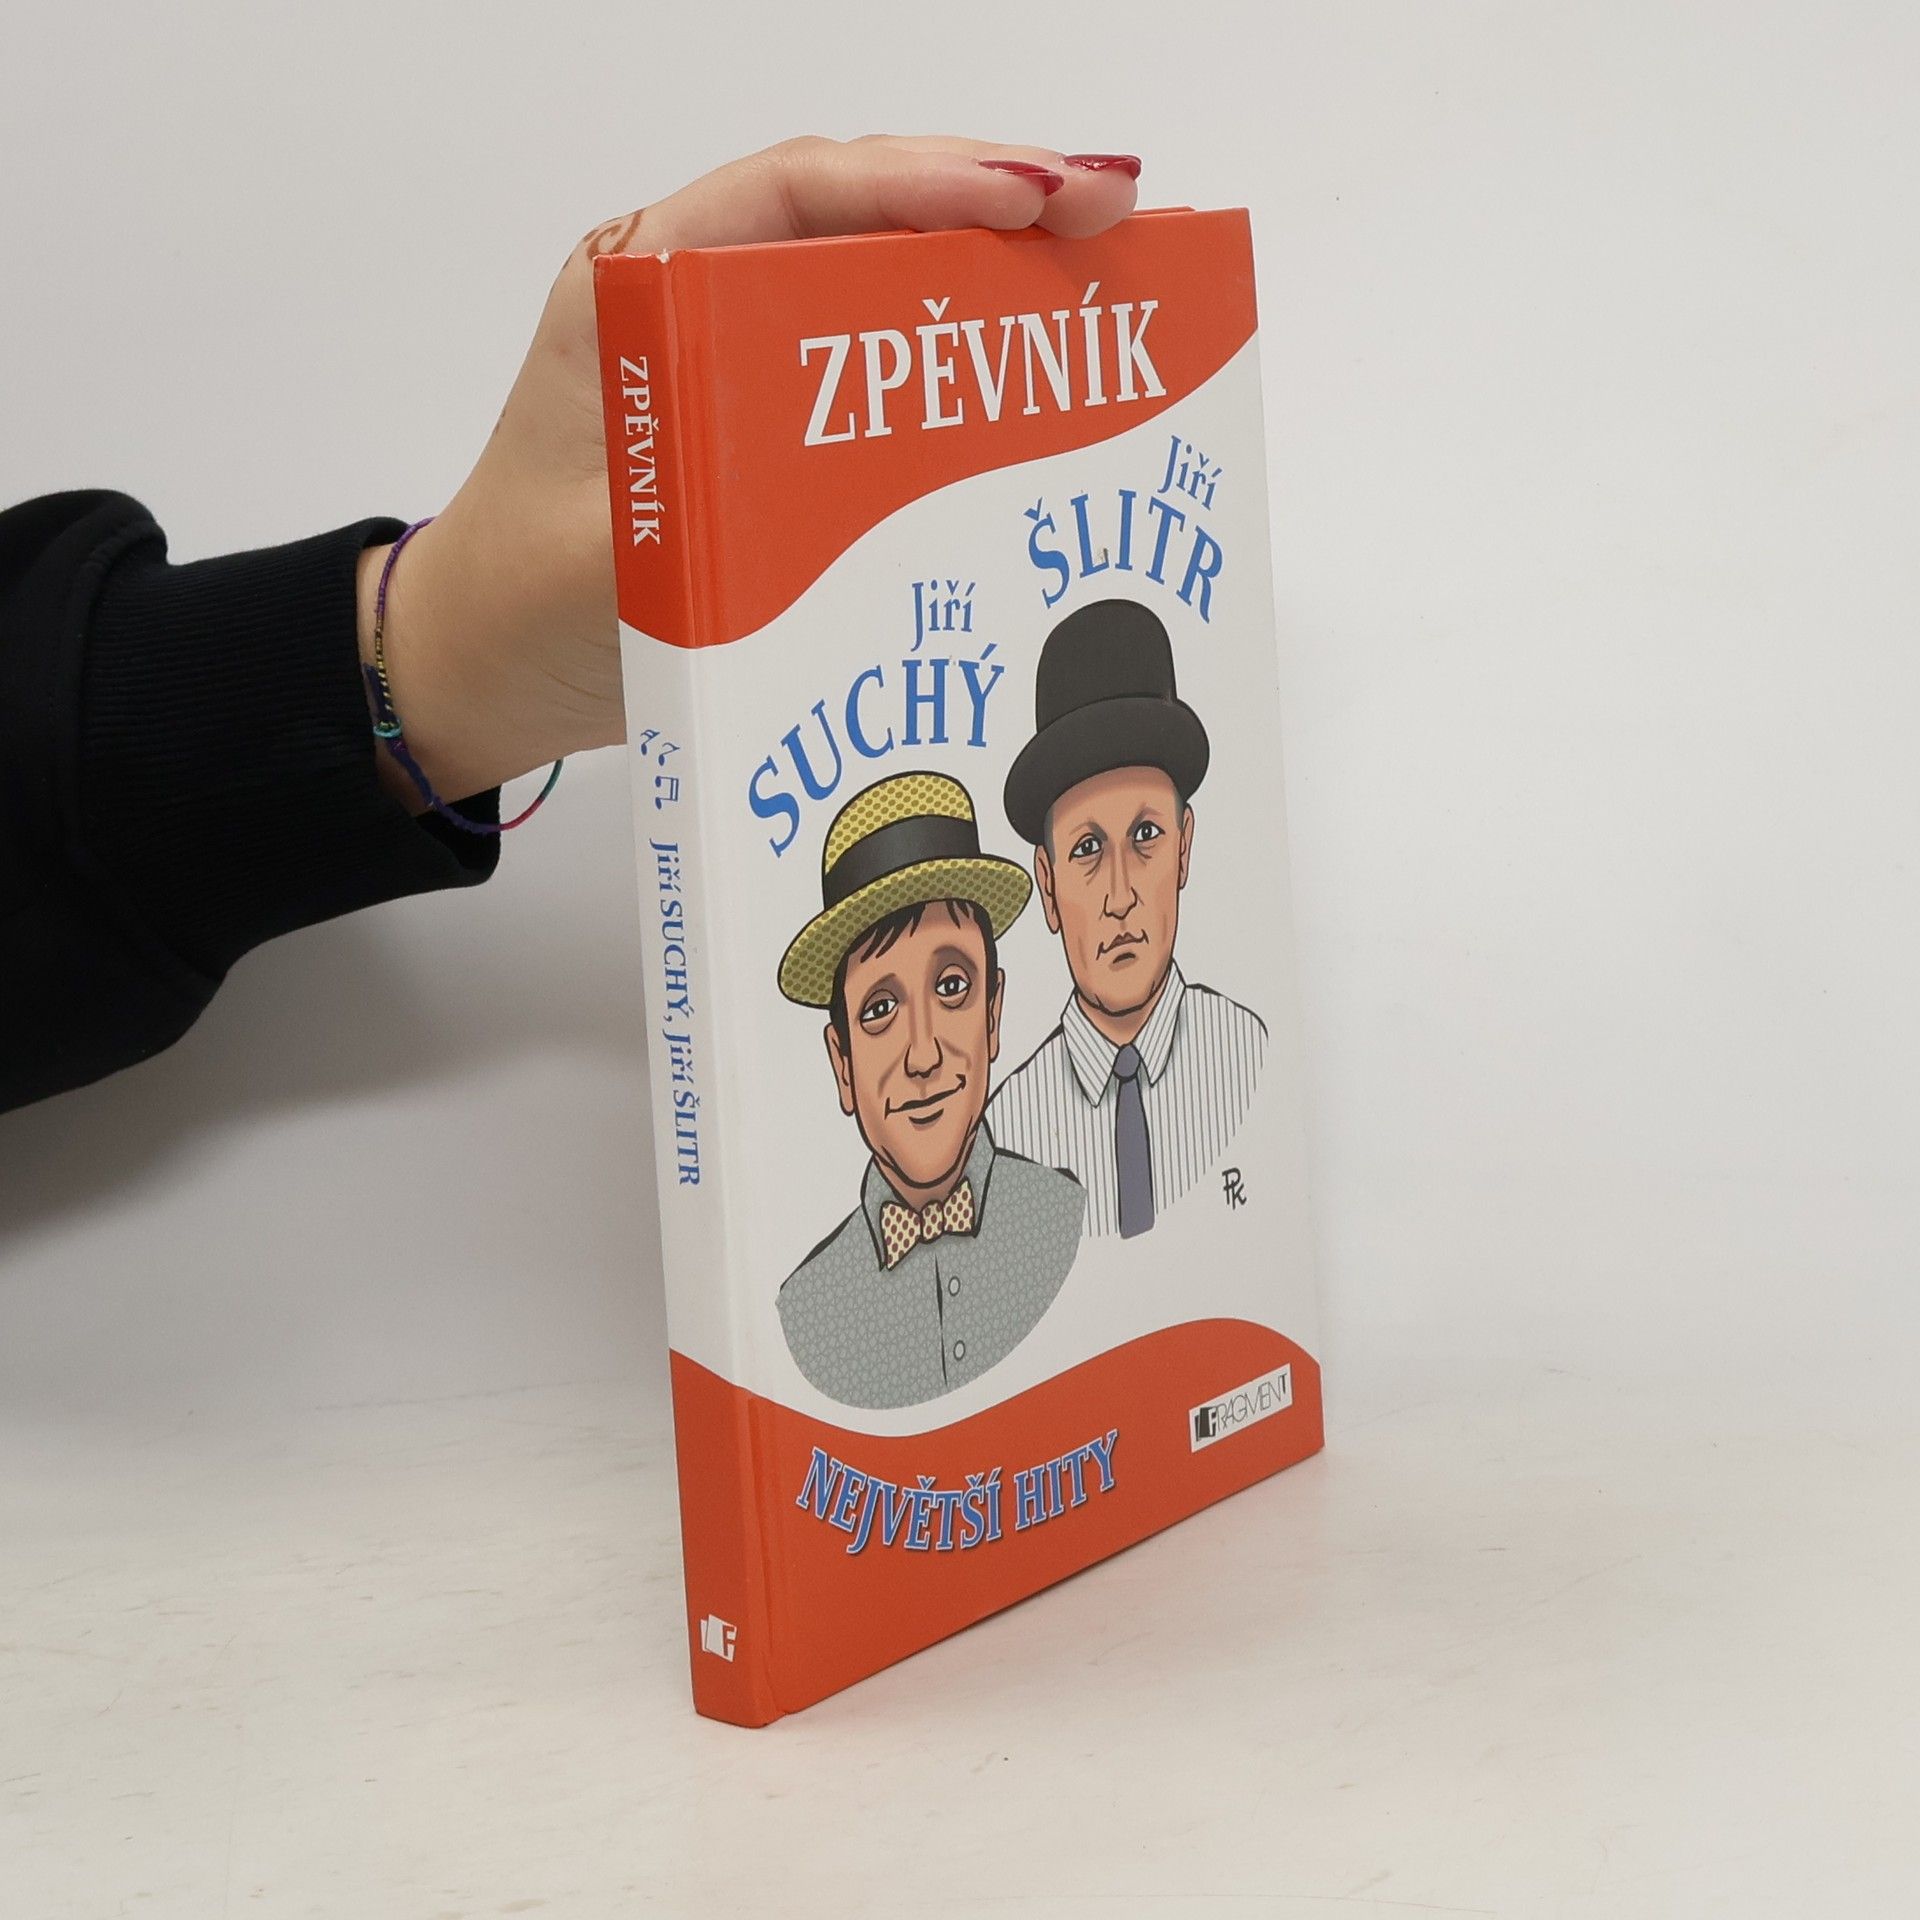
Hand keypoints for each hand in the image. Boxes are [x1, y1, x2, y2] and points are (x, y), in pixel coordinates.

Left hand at [357, 134, 1142, 808]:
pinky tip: (1030, 382)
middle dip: (990, 205)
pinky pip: (876, 378)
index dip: (921, 184)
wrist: (483, 667)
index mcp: (635, 289)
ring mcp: (734, 366)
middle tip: (1111, 213)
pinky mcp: (767, 435)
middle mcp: (692, 306)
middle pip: (857, 221)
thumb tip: (832, 510)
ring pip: (878, 290)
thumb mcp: (602, 563)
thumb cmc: (516, 603)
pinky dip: (954, 370)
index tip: (1028, 197)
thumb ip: (698, 526)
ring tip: (1100, 272)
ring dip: (987, 278)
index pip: (795, 194)